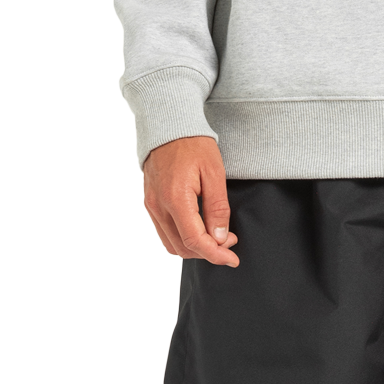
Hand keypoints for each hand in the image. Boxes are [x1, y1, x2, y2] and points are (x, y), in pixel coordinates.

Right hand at [142, 137, 238, 266]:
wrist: (169, 124)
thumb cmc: (193, 144)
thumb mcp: (214, 173)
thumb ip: (217, 209)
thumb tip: (220, 238)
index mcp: (175, 198)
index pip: (194, 241)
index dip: (216, 255)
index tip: (232, 259)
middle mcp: (158, 205)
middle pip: (183, 248)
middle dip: (208, 252)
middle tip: (229, 242)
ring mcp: (151, 205)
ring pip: (172, 244)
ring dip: (196, 248)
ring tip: (216, 236)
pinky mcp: (150, 202)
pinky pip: (165, 232)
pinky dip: (183, 238)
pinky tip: (200, 229)